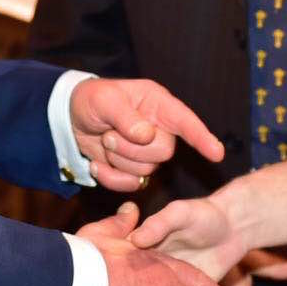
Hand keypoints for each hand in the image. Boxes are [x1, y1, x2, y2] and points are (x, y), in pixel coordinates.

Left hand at [69, 77, 223, 192]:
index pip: (186, 122)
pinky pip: (131, 185)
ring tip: (104, 141)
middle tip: (109, 134)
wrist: (70, 119)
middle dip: (132, 148)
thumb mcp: (105, 100)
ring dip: (118, 159)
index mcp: (158, 105)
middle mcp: (158, 129)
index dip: (202, 137)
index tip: (217, 153)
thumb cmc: (92, 100)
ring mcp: (147, 152)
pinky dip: (110, 176)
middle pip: (164, 152)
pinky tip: (98, 163)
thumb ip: (126, 116)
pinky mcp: (133, 171)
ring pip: (146, 170)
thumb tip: (147, 136)